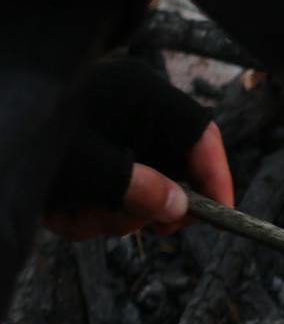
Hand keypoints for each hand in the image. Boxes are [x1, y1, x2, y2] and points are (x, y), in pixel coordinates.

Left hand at [41, 58, 232, 239]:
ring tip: (71, 215)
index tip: (218, 215)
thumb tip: (179, 209)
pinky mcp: (84, 155)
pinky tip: (58, 212)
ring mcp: (105, 133)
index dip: (216, 175)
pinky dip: (86, 211)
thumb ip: (139, 189)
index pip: (200, 135)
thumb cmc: (26, 138)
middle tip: (131, 227)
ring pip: (135, 188)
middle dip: (146, 206)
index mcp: (139, 96)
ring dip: (108, 215)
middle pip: (169, 168)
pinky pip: (106, 192)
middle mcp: (128, 111)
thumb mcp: (87, 169)